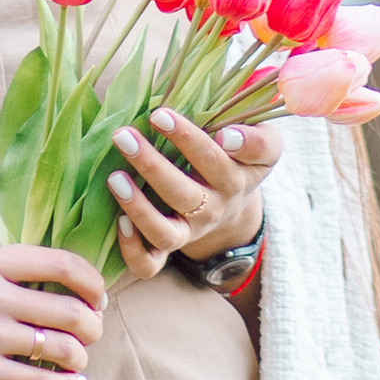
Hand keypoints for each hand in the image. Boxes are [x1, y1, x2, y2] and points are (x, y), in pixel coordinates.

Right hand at [0, 245, 109, 379]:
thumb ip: (18, 273)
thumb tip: (76, 290)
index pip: (61, 264)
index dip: (92, 283)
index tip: (99, 298)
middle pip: (68, 311)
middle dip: (93, 327)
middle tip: (93, 334)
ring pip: (58, 348)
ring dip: (80, 358)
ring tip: (79, 361)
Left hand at [108, 109, 279, 281]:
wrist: (236, 203)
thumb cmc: (241, 157)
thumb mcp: (265, 144)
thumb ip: (256, 138)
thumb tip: (227, 137)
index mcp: (235, 178)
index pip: (216, 158)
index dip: (188, 138)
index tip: (161, 115)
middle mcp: (213, 209)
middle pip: (183, 193)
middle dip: (150, 164)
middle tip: (123, 135)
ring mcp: (190, 232)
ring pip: (165, 232)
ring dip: (138, 208)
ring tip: (114, 178)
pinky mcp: (170, 248)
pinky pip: (151, 264)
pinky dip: (133, 250)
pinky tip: (118, 222)